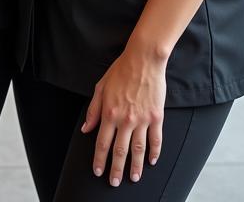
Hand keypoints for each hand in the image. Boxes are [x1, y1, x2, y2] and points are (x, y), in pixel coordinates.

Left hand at [82, 46, 165, 186]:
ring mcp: (142, 120)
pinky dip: (154, 153)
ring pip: (138, 150)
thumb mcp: (100, 87)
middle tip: (114, 182)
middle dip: (116, 169)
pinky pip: (156, 140)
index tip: (98, 171)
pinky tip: (151, 162)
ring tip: (134, 178)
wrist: (143, 60)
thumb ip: (93, 110)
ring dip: (136, 167)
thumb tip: (86, 128)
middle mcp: (125, 119)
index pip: (102, 142)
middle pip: (120, 151)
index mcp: (109, 112)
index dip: (99, 159)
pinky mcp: (157, 117)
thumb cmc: (120, 71)